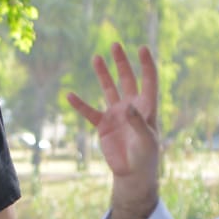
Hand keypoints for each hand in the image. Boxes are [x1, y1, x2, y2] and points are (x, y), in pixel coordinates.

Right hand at [66, 43, 160, 181]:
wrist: (132, 172)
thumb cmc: (145, 156)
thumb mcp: (146, 140)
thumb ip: (138, 122)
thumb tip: (127, 107)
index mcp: (147, 107)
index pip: (149, 81)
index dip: (146, 64)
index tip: (142, 48)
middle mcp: (131, 106)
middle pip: (127, 79)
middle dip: (122, 62)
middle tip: (115, 45)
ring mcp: (116, 114)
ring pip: (109, 89)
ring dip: (103, 74)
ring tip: (96, 57)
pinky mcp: (103, 125)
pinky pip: (90, 112)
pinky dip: (80, 104)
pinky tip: (70, 95)